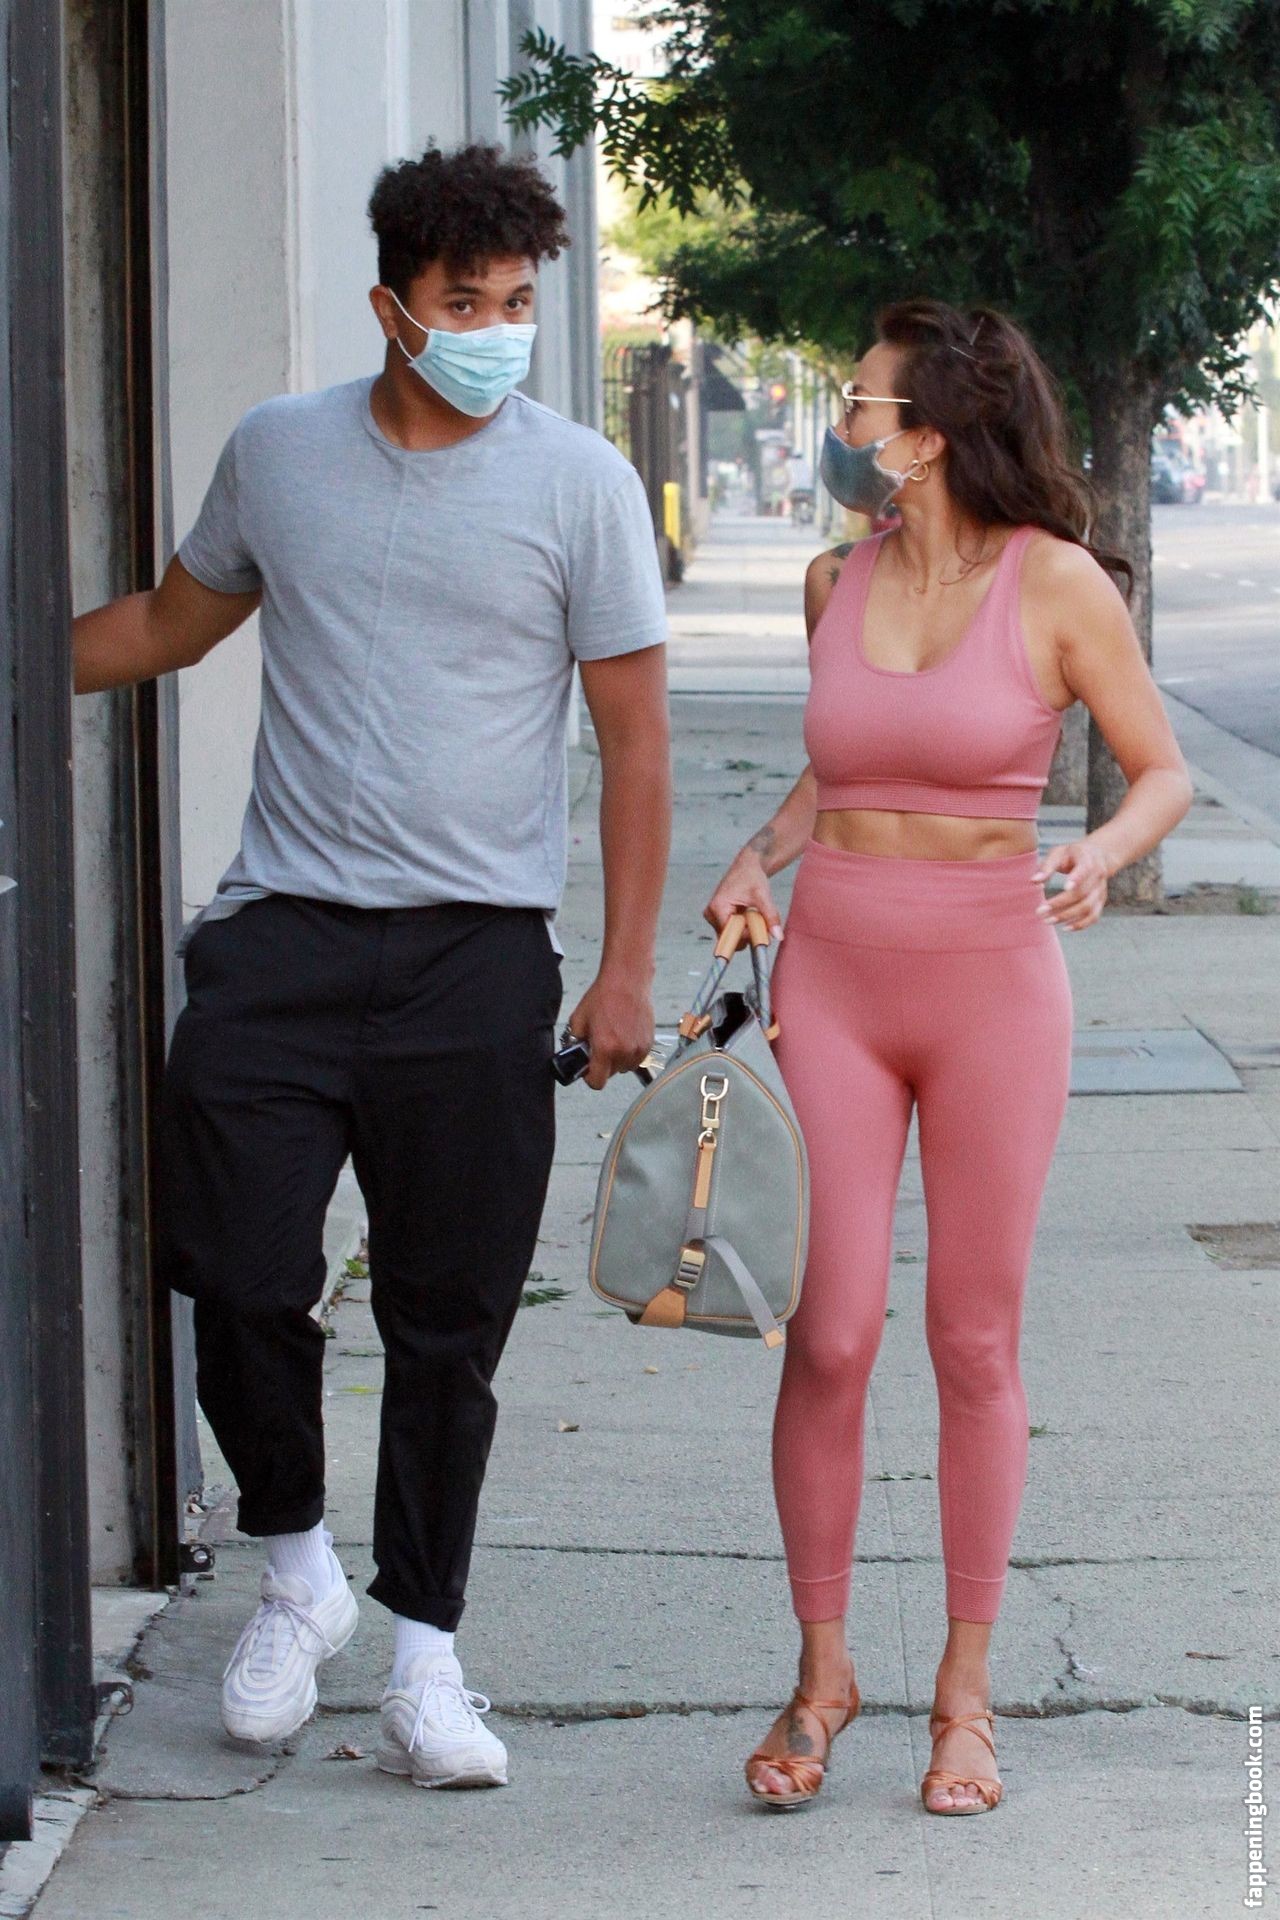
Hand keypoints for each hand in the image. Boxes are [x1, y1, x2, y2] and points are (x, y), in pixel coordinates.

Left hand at [566, 966, 654, 1090]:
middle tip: (600, 1045)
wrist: (627, 980)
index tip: (588, 1068)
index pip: (597, 1082)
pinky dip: (630, 1052)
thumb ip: (574, 1041)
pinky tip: (625, 1034)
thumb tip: (574, 1054)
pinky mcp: (649, 1042)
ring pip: (625, 1067)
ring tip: (614, 1038)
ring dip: (618, 1059)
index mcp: (605, 1049)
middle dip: (603, 1064)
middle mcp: (624, 1052)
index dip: (590, 1077)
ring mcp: (639, 1048)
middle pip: (611, 1074)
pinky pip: (637, 1058)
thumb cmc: (603, 996)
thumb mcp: (579, 1018)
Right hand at [704, 850, 783, 942]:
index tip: (761, 929)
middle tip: (758, 919)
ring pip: (732, 936)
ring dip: (746, 930)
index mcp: (717, 908)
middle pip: (730, 939)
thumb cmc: (752, 877)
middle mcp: (711, 914)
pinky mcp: (717, 918)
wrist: (747, 866)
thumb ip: (770, 916)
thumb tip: (778, 936)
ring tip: (751, 913)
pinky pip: (732, 931)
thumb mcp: (763, 896)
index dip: (748, 936)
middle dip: (747, 934)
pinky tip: (746, 913)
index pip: (731, 935)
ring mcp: (713, 917)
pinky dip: (743, 927)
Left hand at [1031, 838, 1110, 930]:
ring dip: (1068, 916)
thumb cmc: (1072, 854)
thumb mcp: (1059, 852)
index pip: (1085, 869)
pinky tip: (1065, 927)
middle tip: (1040, 912)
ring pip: (1088, 907)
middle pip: (1082, 893)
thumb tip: (1034, 881)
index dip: (1077, 879)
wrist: (1097, 855)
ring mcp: (1101, 890)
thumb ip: (1047, 866)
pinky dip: (1081, 924)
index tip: (1065, 888)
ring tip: (1048, 921)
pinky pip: (1094, 916)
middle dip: (1060, 904)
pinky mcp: (1100, 901)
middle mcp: (1098, 875)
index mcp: (1087, 859)